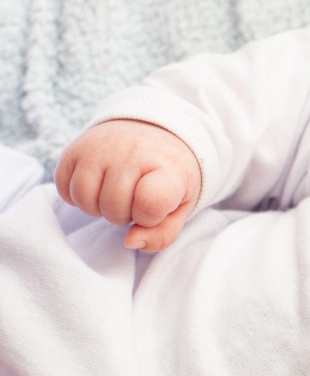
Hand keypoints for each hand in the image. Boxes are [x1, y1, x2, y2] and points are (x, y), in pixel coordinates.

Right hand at [54, 120, 200, 250]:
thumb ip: (162, 234)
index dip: (149, 217)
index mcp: (168, 168)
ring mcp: (100, 148)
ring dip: (99, 208)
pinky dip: (78, 197)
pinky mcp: (74, 149)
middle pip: (113, 208)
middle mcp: (132, 153)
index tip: (155, 208)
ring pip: (86, 202)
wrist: (154, 133)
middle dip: (124, 214)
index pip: (151, 201)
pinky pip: (64, 190)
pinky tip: (97, 185)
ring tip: (115, 193)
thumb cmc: (168, 177)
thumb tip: (130, 242)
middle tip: (135, 198)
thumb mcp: (180, 207)